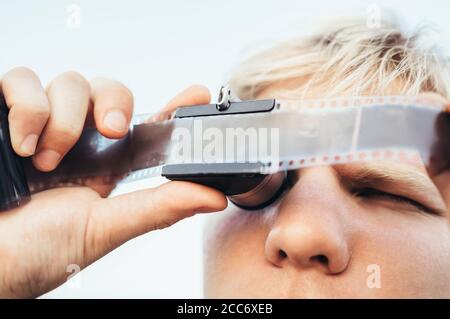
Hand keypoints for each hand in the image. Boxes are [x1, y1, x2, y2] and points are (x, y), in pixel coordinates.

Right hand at [0, 67, 226, 297]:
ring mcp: (43, 123)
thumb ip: (157, 209)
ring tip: (46, 161)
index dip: (174, 108)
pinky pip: (22, 80)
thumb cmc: (35, 253)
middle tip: (113, 131)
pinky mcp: (7, 112)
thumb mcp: (102, 229)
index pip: (148, 127)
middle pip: (110, 91)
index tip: (199, 94)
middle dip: (114, 104)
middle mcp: (79, 141)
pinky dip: (27, 109)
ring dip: (64, 121)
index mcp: (106, 166)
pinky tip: (22, 144)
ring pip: (71, 82)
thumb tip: (214, 197)